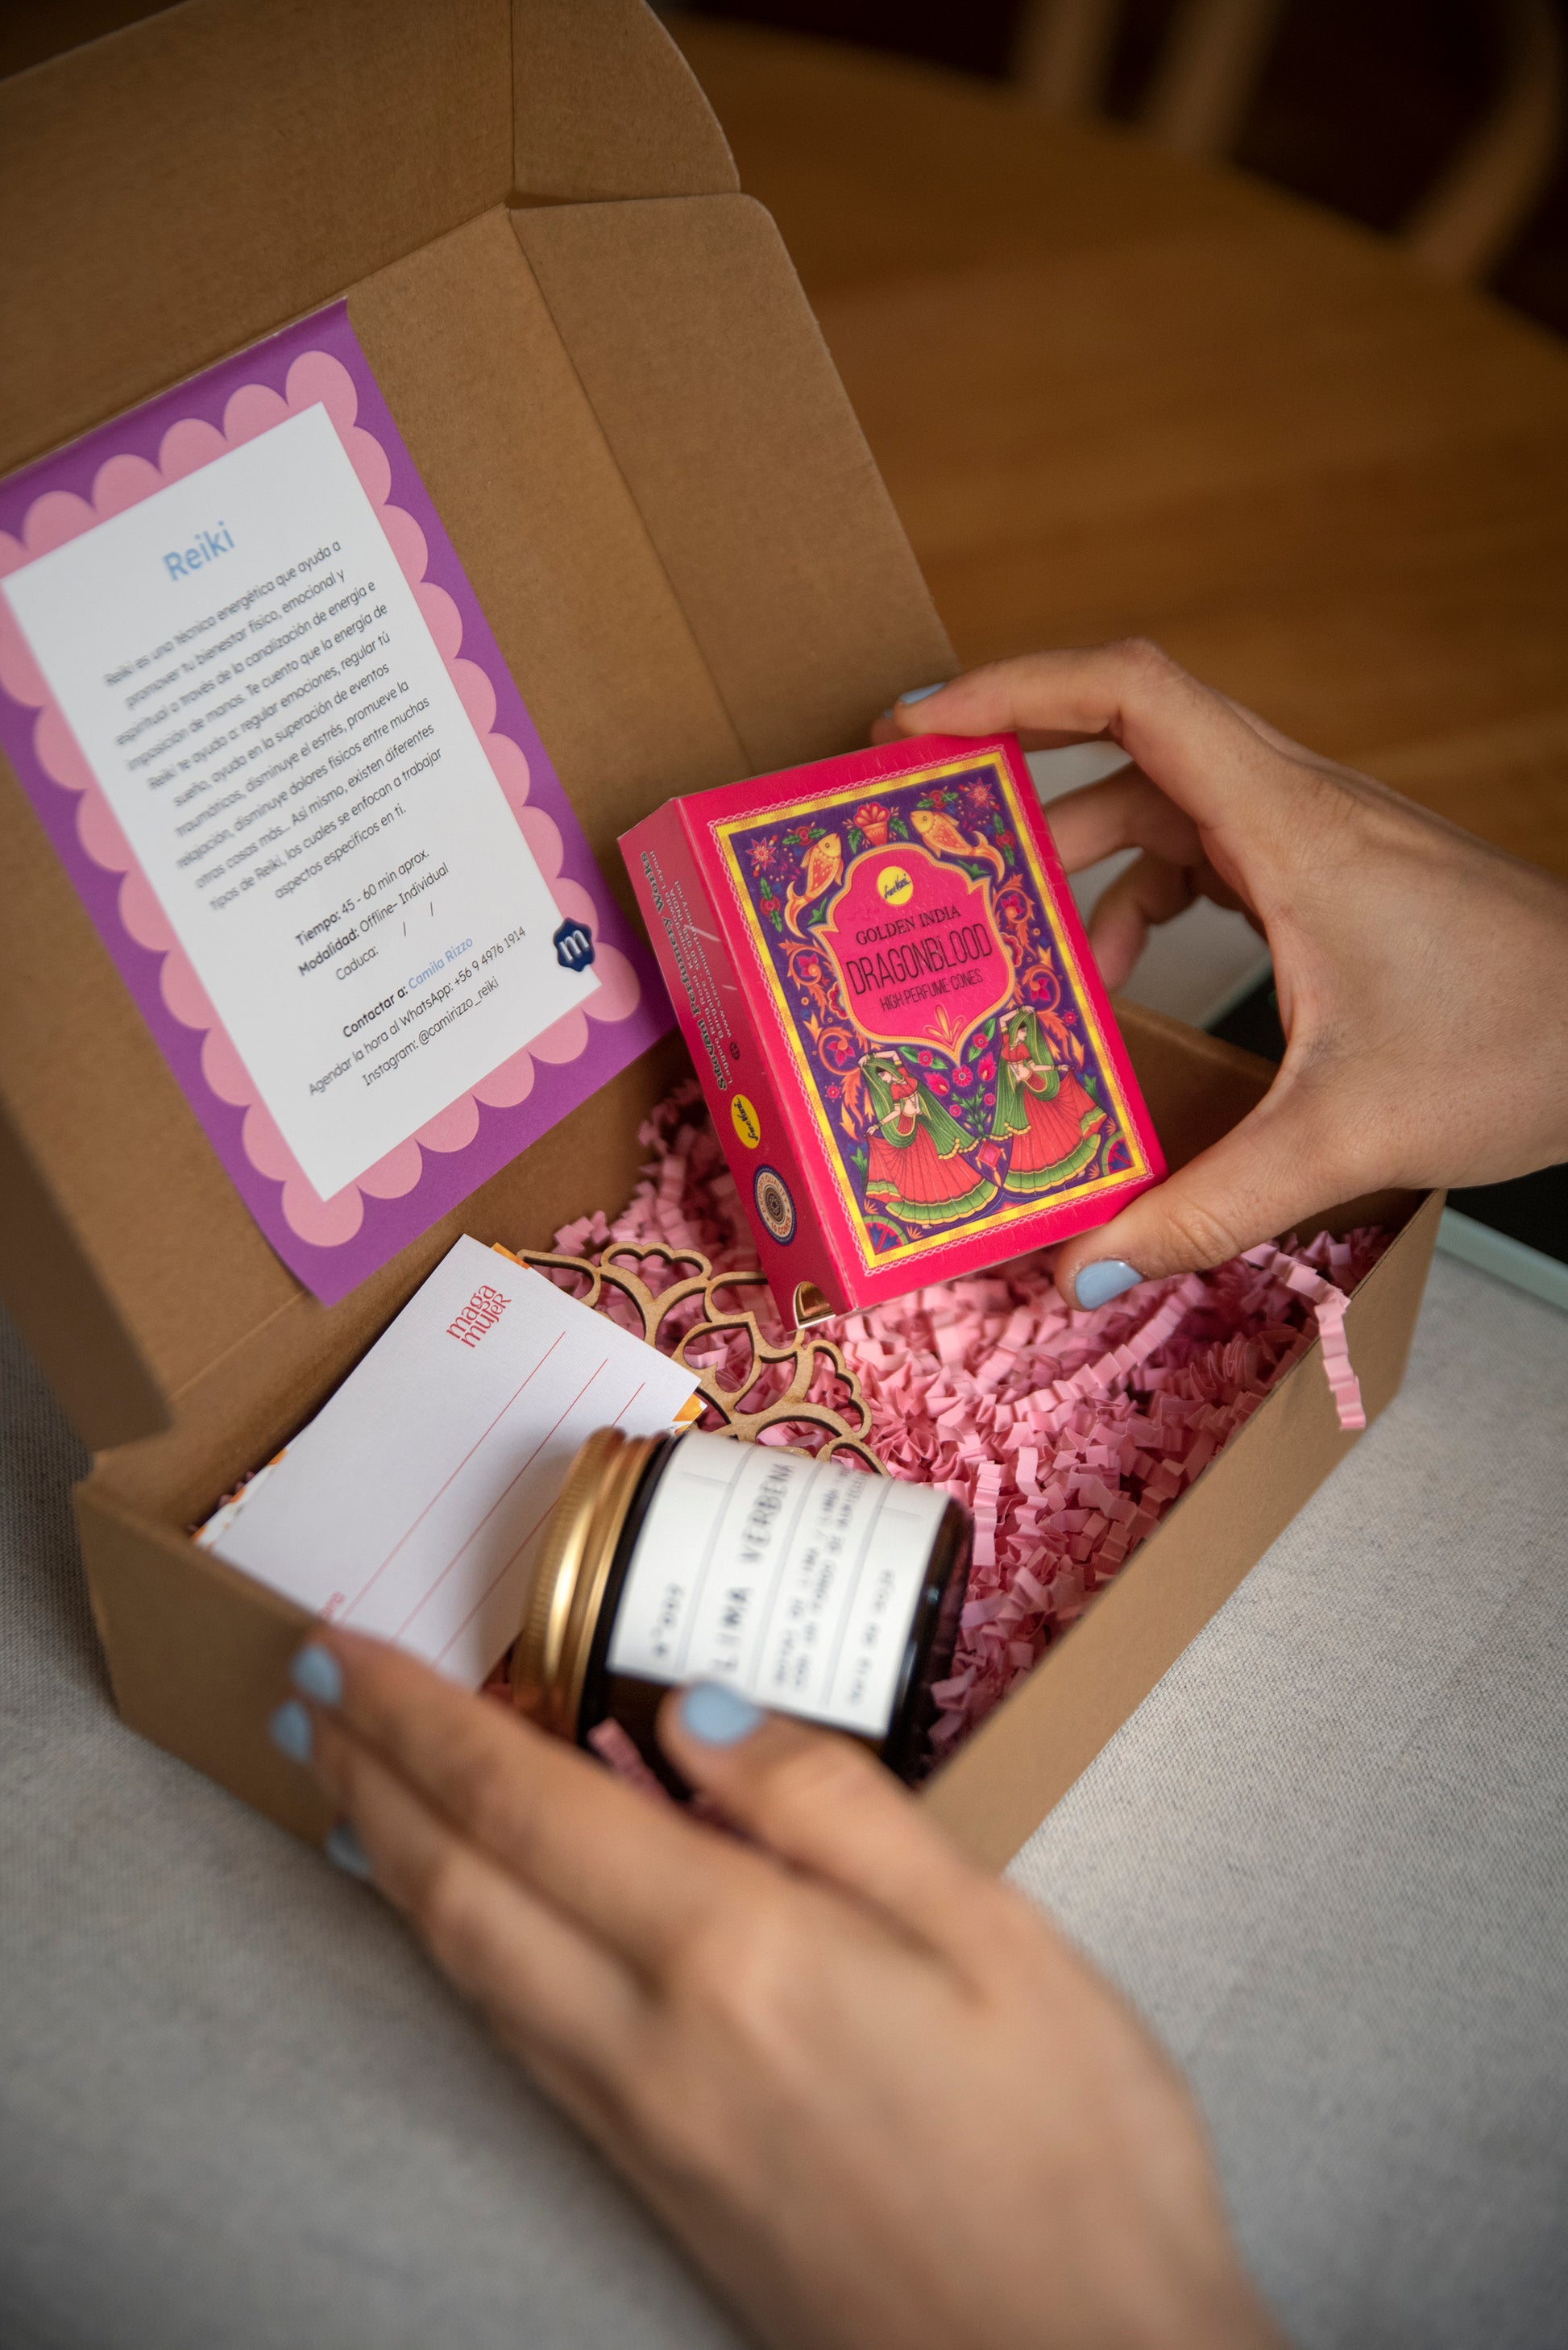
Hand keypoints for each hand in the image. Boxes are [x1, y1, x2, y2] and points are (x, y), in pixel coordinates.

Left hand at [279, 1634, 1278, 2349]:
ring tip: (346, 1785)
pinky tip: (461, 1924)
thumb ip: (837, 1807)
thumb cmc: (1072, 2161)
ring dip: (390, 1860)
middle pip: (460, 1887)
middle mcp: (652, 2044)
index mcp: (737, 1957)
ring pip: (468, 1969)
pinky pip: (513, 2038)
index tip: (347, 1649)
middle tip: (307, 1691)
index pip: (526, 1804)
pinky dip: (454, 1951)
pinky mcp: (655, 2189)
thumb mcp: (999, 1938)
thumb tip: (697, 1708)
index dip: (422, 1718)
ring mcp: (640, 2130)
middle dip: (372, 1777)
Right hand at [876, 644, 1567, 1304]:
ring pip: (1159, 808)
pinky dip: (1138, 909)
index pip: (1128, 696)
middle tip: (923, 842)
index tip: (910, 731)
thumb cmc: (1527, 1044)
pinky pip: (1202, 858)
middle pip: (1121, 744)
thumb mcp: (1344, 1137)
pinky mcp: (1329, 879)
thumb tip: (1079, 1267)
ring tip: (1014, 960)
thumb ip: (1202, 1206)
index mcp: (1288, 827)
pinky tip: (1116, 990)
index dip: (1007, 691)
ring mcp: (1314, 839)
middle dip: (1011, 786)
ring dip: (1076, 873)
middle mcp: (1295, 808)